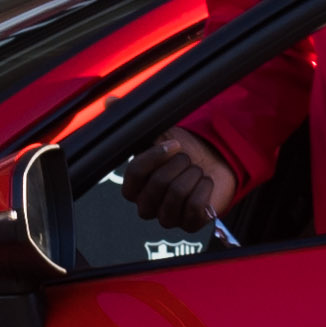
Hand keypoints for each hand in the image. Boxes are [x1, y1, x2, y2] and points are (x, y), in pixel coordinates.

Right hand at [122, 127, 243, 232]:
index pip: (135, 173)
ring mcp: (167, 218)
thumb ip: (133, 122)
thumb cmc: (183, 152)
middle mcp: (147, 206)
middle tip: (188, 160)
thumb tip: (110, 102)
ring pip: (177, 194)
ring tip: (196, 171)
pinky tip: (205, 183)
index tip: (175, 144)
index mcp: (134, 187)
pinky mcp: (188, 224)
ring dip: (193, 175)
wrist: (215, 164)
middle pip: (158, 183)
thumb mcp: (159, 134)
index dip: (155, 157)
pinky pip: (194, 207)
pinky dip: (205, 188)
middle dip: (180, 164)